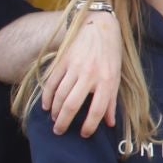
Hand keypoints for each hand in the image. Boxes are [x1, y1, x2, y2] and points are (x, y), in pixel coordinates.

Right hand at [41, 11, 120, 136]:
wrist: (99, 28)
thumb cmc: (110, 56)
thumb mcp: (116, 78)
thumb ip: (112, 101)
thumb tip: (109, 123)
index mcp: (107, 81)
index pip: (97, 109)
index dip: (90, 125)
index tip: (83, 134)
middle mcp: (90, 75)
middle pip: (72, 105)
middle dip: (64, 122)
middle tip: (59, 131)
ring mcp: (74, 67)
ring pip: (60, 95)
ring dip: (54, 111)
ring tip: (53, 120)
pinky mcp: (63, 61)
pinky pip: (51, 82)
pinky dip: (47, 96)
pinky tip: (46, 106)